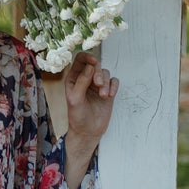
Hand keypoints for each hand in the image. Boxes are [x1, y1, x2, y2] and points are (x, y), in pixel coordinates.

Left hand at [63, 52, 117, 188]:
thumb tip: (90, 66)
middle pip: (95, 65)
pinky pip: (114, 81)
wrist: (88, 131)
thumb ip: (82, 81)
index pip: (80, 60)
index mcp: (74, 78)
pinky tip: (109, 95)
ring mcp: (97, 85)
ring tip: (103, 95)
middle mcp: (85, 79)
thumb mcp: (75, 99)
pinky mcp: (107, 91)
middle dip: (98, 73)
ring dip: (105, 82)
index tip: (94, 62)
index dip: (87, 57)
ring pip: (105, 73)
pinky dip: (113, 86)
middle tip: (98, 85)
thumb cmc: (77, 116)